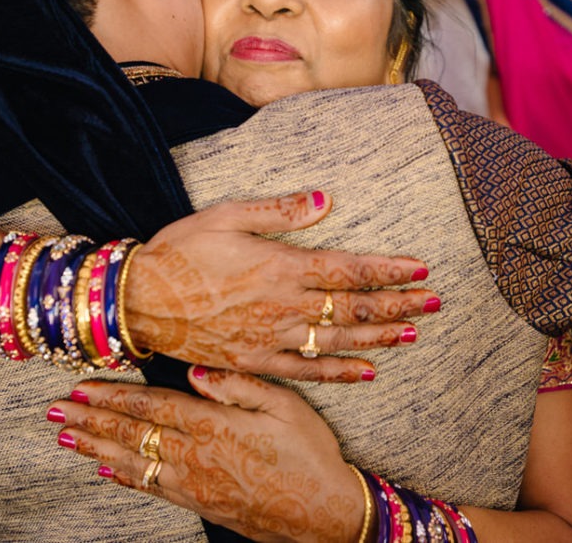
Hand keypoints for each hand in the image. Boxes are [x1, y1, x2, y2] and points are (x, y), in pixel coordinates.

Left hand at [50, 372, 364, 542]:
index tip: (83, 387)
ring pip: (133, 461)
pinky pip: (152, 487)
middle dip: (91, 419)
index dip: (114, 397)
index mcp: (214, 425)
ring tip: (66, 436)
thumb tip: (199, 372)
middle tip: (56, 410)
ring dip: (96, 447)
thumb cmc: (310, 455)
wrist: (323, 514)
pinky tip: (107, 468)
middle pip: (132, 433)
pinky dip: (125, 477)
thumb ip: (239, 386)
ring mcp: (194, 484)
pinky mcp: (199, 504)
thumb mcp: (286, 406)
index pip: (151, 407)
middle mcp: (195, 456)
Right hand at [126, 191, 438, 382]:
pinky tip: (366, 372)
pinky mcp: (255, 361)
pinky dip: (339, 371)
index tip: (422, 269)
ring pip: (338, 338)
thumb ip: (279, 211)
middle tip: (435, 302)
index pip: (348, 268)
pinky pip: (306, 370)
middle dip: (398, 303)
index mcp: (280, 265)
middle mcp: (283, 304)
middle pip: (353, 305)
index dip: (389, 270)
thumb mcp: (225, 216)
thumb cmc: (179, 251)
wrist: (136, 301)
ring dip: (379, 336)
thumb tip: (326, 199)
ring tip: (413, 333)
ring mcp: (270, 336)